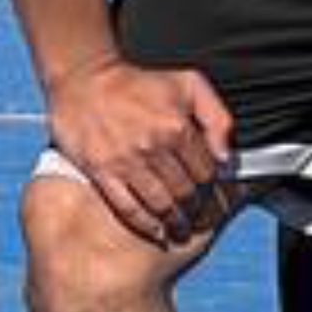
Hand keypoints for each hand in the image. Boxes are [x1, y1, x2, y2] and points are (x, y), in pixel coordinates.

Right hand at [48, 58, 234, 242]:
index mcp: (178, 127)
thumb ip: (217, 117)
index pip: (206, 172)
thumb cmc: (140, 82)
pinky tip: (156, 232)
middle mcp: (154, 147)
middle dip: (197, 210)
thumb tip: (226, 156)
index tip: (215, 198)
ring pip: (161, 204)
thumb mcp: (190, 84)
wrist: (84, 80)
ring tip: (182, 230)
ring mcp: (126, 162)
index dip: (214, 189)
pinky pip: (127, 208)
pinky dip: (146, 225)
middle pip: (186, 192)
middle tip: (200, 218)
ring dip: (176, 223)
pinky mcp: (101, 172)